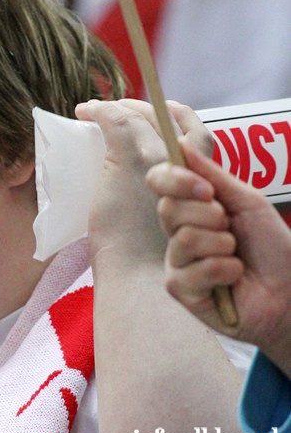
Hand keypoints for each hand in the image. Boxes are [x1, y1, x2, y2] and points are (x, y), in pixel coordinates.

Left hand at [75, 98, 210, 263]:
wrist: (139, 272)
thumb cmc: (151, 258)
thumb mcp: (175, 223)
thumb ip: (170, 200)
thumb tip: (144, 194)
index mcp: (201, 177)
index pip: (195, 133)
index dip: (174, 118)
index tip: (154, 114)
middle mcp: (182, 162)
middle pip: (167, 119)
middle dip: (145, 107)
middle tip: (121, 107)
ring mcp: (156, 157)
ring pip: (142, 116)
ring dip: (122, 107)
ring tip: (100, 109)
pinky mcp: (128, 158)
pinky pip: (115, 119)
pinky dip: (100, 110)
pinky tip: (85, 111)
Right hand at [146, 139, 290, 375]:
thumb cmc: (273, 248)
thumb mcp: (247, 202)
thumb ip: (212, 175)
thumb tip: (180, 143)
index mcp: (190, 207)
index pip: (159, 182)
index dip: (175, 180)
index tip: (206, 189)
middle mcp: (177, 232)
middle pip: (169, 209)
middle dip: (209, 216)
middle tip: (231, 228)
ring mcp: (176, 261)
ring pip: (183, 239)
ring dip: (221, 245)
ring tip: (237, 256)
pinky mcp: (180, 289)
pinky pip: (191, 271)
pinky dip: (223, 270)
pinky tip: (234, 277)